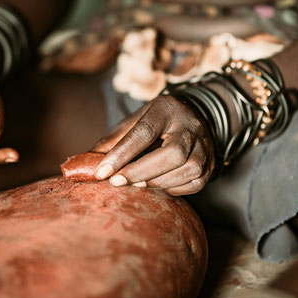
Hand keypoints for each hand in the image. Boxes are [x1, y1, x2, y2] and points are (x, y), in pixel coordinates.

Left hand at [91, 95, 213, 194]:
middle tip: (117, 182)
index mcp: (166, 109)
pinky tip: (156, 186)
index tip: (101, 172)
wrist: (193, 115)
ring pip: (188, 169)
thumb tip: (86, 162)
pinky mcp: (211, 163)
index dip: (122, 154)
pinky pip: (195, 183)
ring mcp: (205, 145)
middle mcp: (190, 125)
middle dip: (141, 171)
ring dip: (157, 182)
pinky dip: (173, 189)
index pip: (144, 132)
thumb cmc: (157, 120)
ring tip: (136, 184)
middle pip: (173, 153)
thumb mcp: (134, 120)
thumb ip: (113, 139)